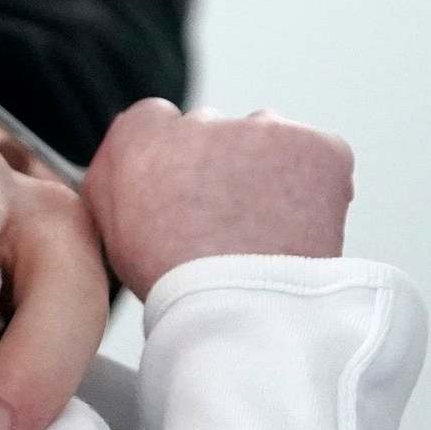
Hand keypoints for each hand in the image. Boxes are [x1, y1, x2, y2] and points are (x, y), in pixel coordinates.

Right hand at [84, 98, 354, 296]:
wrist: (243, 309)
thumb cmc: (176, 286)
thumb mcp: (111, 234)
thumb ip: (112, 181)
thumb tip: (127, 160)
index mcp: (139, 137)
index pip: (157, 122)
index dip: (174, 164)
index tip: (184, 196)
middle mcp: (200, 120)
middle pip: (214, 132)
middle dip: (222, 167)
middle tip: (226, 224)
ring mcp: (264, 129)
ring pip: (267, 140)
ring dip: (268, 170)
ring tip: (265, 230)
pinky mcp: (319, 147)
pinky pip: (319, 155)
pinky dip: (316, 184)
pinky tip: (298, 227)